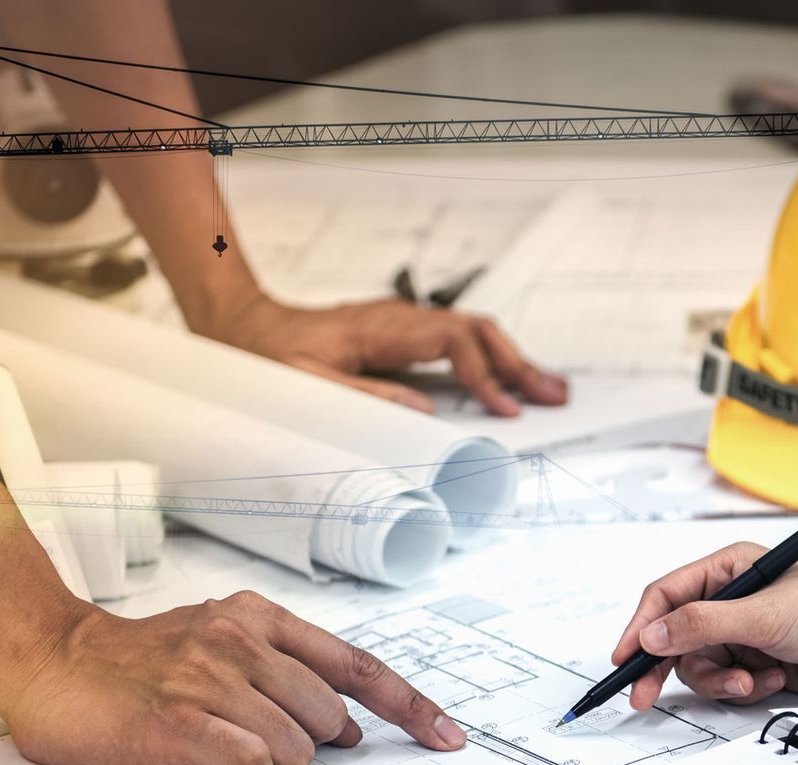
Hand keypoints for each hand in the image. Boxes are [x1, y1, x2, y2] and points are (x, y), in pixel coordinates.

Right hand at [0, 589, 466, 764]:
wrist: (50, 660)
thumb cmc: (137, 664)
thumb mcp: (220, 645)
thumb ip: (284, 675)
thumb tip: (344, 727)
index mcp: (259, 620)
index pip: (357, 665)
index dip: (410, 706)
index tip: (448, 737)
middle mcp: (241, 642)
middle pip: (328, 719)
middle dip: (305, 748)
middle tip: (248, 741)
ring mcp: (210, 679)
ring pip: (295, 748)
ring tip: (217, 749)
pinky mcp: (179, 722)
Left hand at [195, 291, 567, 417]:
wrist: (244, 327)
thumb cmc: (268, 357)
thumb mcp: (307, 385)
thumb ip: (366, 398)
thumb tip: (424, 412)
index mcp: (381, 328)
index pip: (452, 342)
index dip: (484, 375)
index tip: (505, 408)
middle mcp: (399, 319)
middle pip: (476, 331)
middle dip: (518, 364)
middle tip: (553, 398)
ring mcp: (404, 324)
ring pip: (474, 334)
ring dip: (512, 361)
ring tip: (547, 391)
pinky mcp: (404, 335)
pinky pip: (458, 343)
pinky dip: (490, 361)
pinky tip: (507, 383)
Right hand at [612, 543, 797, 710]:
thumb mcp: (764, 615)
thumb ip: (703, 625)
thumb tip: (653, 634)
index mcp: (730, 569)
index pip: (667, 596)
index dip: (641, 627)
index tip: (626, 658)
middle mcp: (734, 600)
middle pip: (676, 637)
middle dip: (667, 666)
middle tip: (643, 695)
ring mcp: (746, 635)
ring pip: (700, 667)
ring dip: (721, 681)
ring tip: (752, 681)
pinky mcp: (760, 665)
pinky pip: (728, 685)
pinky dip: (746, 689)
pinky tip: (775, 679)